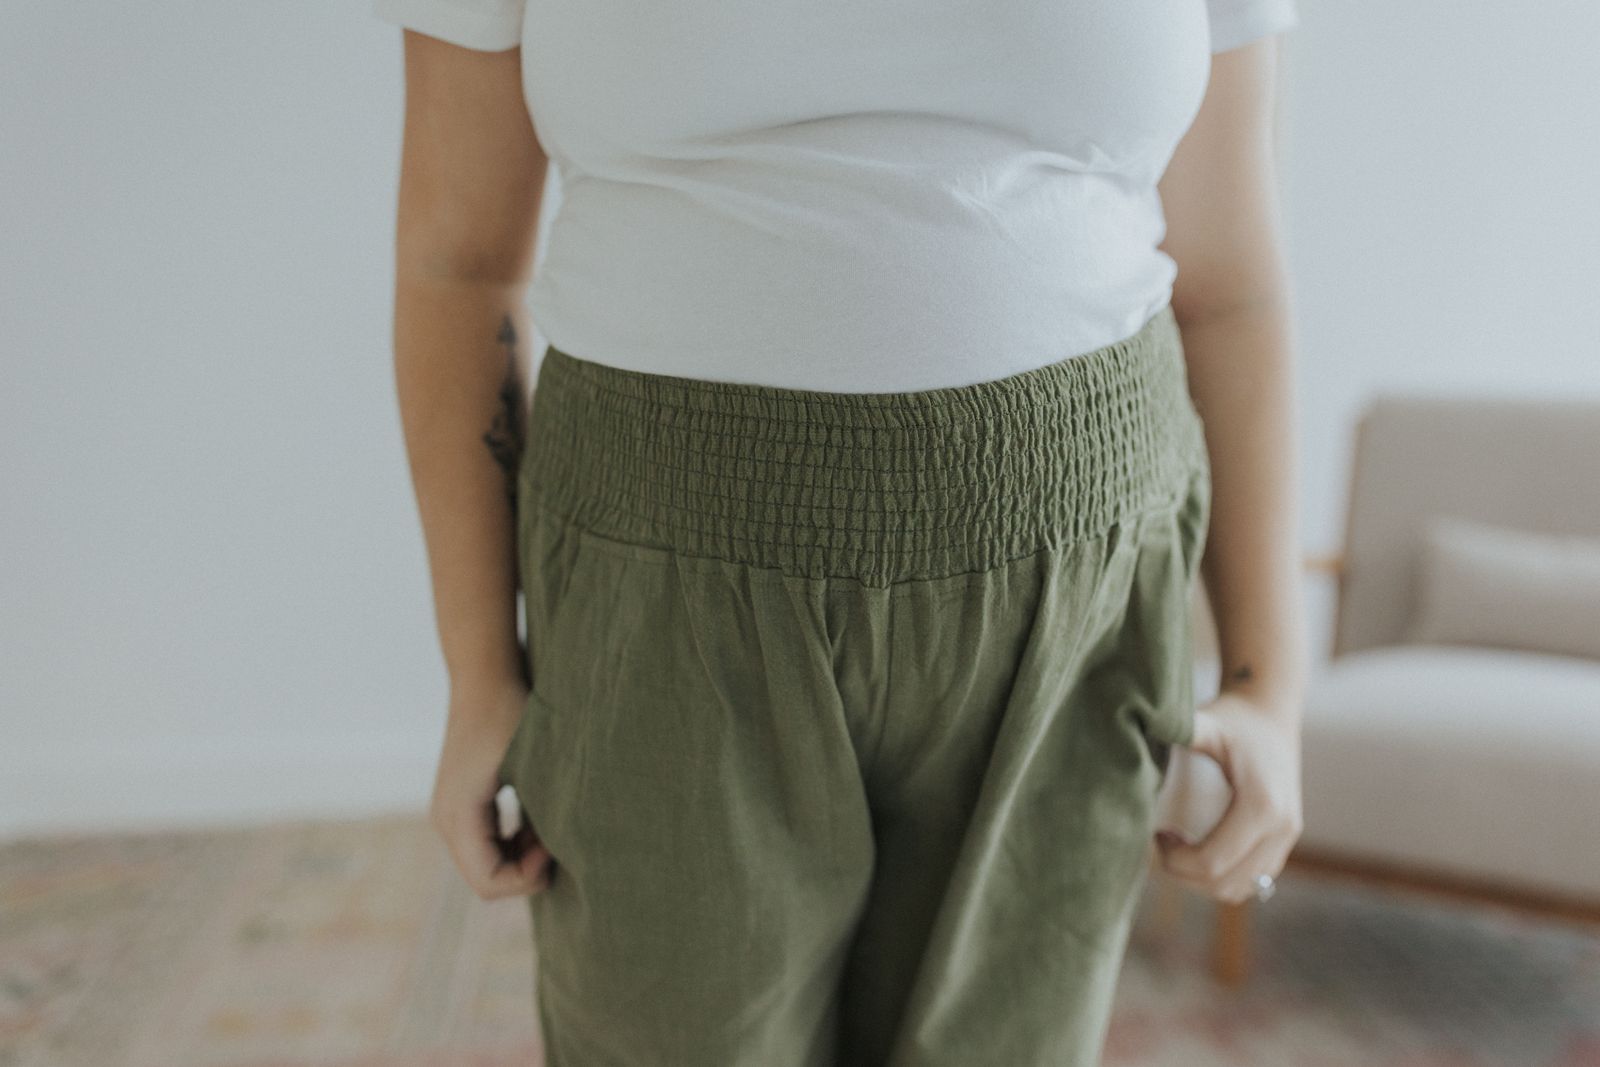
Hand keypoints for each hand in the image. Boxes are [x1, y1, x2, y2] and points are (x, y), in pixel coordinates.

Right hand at [430, 676, 553, 900]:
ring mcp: (450, 812)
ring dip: (521, 857)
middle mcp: (446, 820)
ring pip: (486, 864)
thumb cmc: (511, 713)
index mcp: (458, 816)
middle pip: (486, 879)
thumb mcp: (532, 765)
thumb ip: (542, 814)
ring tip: (550, 826)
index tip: (554, 847)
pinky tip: (538, 820)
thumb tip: (561, 857)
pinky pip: (486, 844)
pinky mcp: (462, 803)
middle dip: (526, 870)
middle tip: (556, 838)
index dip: (526, 879)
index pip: (488, 883)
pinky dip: (514, 842)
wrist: (484, 677)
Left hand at [1153, 685, 1303, 903]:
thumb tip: (1143, 727)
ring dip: (1201, 880)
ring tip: (1177, 847)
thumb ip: (1180, 731)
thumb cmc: (1233, 718)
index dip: (1175, 861)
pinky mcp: (1284, 842)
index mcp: (1262, 805)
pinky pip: (1252, 881)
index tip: (1156, 834)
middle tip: (1161, 842)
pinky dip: (1221, 877)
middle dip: (1184, 873)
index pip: (1213, 862)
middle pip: (1224, 883)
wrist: (1271, 714)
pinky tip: (1199, 848)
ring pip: (1239, 889)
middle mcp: (1282, 827)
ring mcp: (1287, 838)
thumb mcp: (1206, 723)